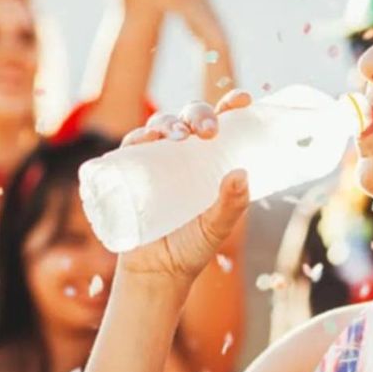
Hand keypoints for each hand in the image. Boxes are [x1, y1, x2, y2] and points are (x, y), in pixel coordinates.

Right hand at [118, 90, 251, 280]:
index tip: (241, 99)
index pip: (222, 124)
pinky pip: (130, 146)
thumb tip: (243, 174)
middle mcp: (184, 155)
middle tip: (209, 132)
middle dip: (199, 115)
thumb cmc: (193, 247)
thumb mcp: (217, 227)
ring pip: (161, 126)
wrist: (156, 272)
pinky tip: (146, 139)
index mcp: (211, 160)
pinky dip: (137, 137)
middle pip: (190, 118)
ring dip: (169, 123)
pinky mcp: (129, 172)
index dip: (230, 106)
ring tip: (180, 136)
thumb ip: (232, 205)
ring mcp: (156, 161)